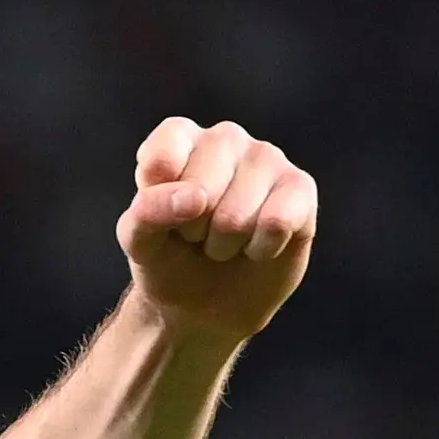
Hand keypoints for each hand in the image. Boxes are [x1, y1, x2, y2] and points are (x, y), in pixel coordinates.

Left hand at [117, 116, 316, 344]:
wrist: (206, 301)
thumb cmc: (168, 259)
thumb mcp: (139, 241)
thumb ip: (147, 213)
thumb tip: (196, 197)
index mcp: (178, 138)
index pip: (160, 159)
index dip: (157, 205)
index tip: (161, 218)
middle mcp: (224, 138)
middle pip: (200, 191)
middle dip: (193, 230)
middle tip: (196, 234)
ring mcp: (267, 157)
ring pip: (236, 216)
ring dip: (224, 245)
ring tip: (224, 240)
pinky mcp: (300, 187)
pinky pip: (277, 223)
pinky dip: (260, 250)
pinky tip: (257, 245)